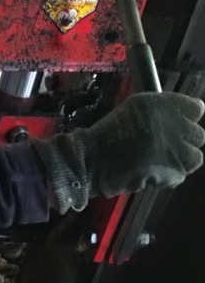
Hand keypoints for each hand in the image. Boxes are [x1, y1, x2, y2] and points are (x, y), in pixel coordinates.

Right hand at [32, 92, 204, 211]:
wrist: (89, 160)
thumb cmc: (105, 136)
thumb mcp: (132, 111)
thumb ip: (160, 113)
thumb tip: (181, 120)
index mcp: (160, 104)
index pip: (196, 109)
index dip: (187, 119)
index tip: (177, 127)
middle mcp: (170, 122)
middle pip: (198, 134)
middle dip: (183, 143)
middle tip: (164, 149)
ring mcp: (172, 146)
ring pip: (195, 157)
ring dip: (179, 161)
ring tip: (160, 163)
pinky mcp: (171, 169)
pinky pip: (181, 174)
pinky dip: (167, 177)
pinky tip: (150, 174)